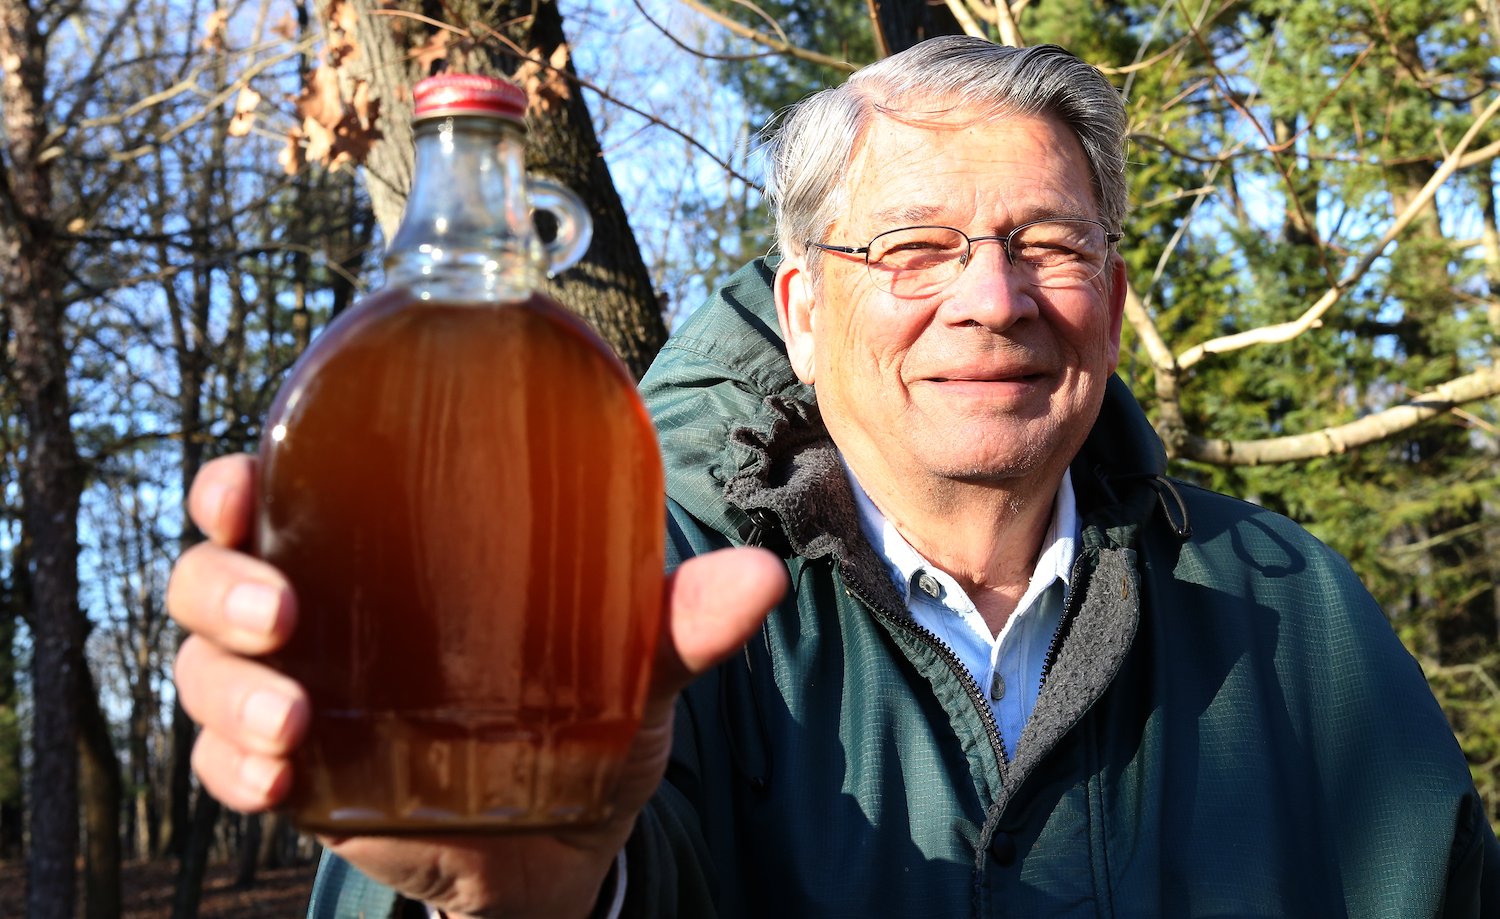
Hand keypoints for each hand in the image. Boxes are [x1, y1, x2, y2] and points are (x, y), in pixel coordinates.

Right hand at [167, 453, 786, 917]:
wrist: (569, 844)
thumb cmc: (585, 718)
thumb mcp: (633, 663)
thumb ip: (683, 622)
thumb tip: (761, 577)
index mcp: (384, 558)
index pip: (284, 497)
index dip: (237, 483)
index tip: (242, 482)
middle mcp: (327, 620)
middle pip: (213, 580)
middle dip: (223, 586)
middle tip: (284, 613)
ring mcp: (306, 701)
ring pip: (207, 674)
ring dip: (230, 693)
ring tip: (293, 724)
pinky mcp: (309, 784)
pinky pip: (229, 770)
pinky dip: (234, 773)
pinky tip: (277, 784)